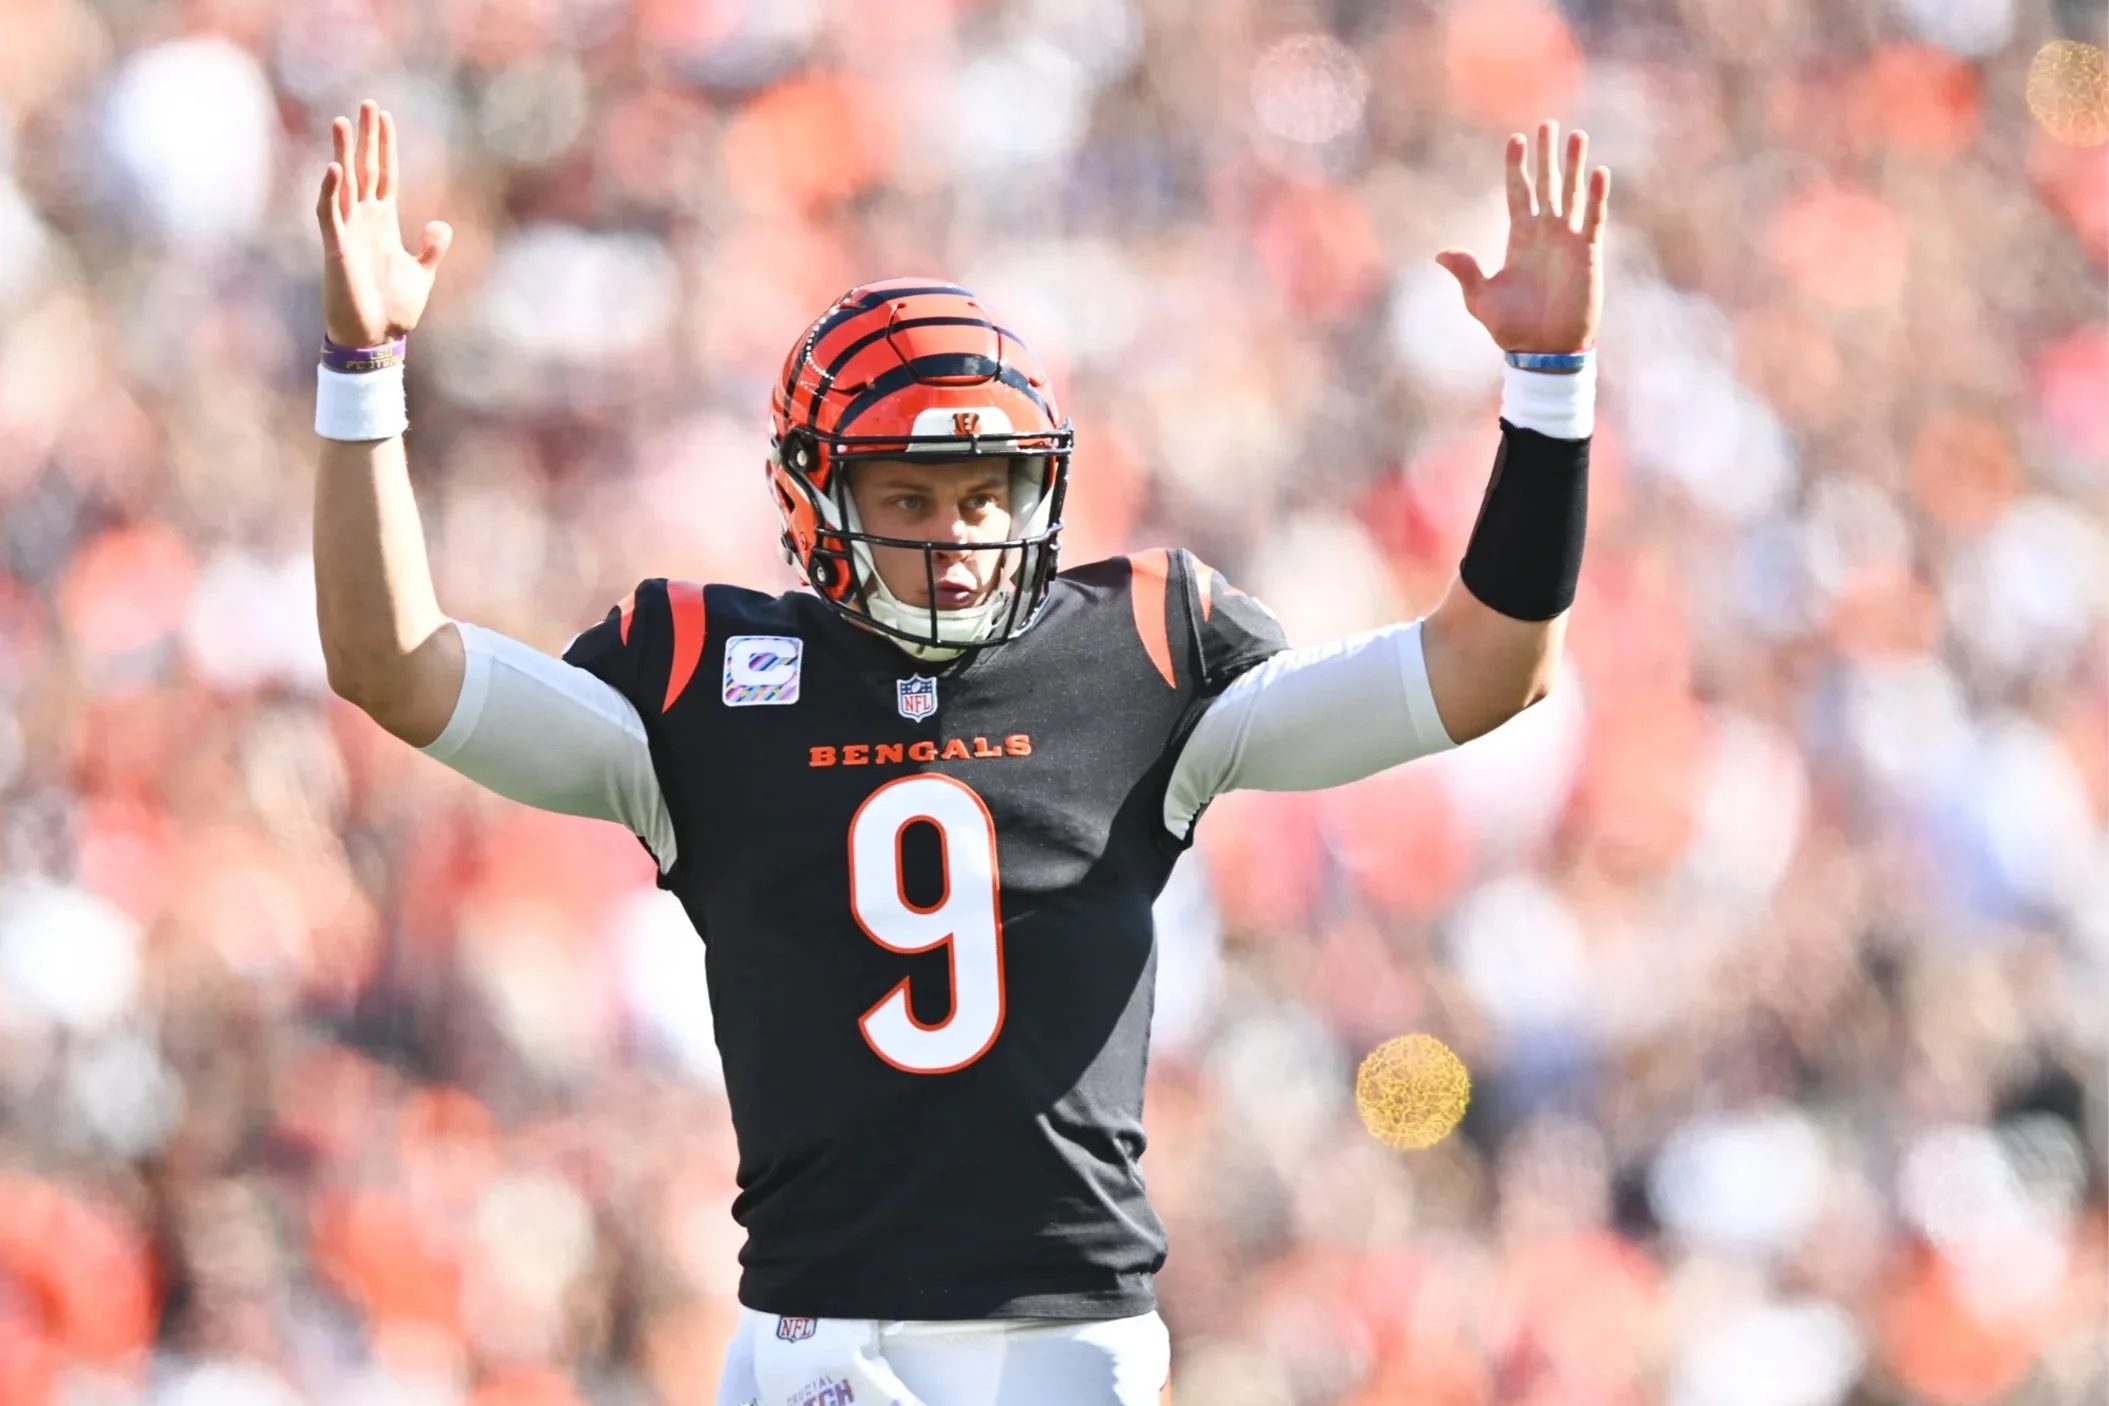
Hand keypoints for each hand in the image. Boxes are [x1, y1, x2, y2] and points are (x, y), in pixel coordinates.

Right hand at [316, 100, 451, 347]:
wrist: (375, 339)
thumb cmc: (393, 310)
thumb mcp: (421, 275)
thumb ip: (432, 249)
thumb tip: (440, 225)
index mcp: (383, 223)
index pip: (384, 175)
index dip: (385, 146)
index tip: (385, 117)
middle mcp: (363, 220)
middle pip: (364, 169)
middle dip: (365, 138)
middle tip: (366, 104)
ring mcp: (348, 231)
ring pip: (342, 183)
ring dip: (342, 153)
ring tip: (342, 122)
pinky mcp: (336, 247)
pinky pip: (329, 213)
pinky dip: (330, 191)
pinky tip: (334, 168)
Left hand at [1435, 121, 1608, 356]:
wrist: (1544, 350)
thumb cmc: (1512, 329)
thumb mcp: (1481, 300)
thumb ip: (1466, 272)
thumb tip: (1441, 253)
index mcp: (1519, 239)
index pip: (1518, 193)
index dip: (1516, 167)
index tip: (1516, 140)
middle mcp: (1544, 233)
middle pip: (1546, 184)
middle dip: (1547, 155)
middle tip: (1548, 124)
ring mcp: (1567, 240)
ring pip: (1571, 193)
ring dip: (1574, 165)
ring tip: (1576, 135)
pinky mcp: (1587, 253)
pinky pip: (1593, 218)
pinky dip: (1596, 196)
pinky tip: (1598, 172)